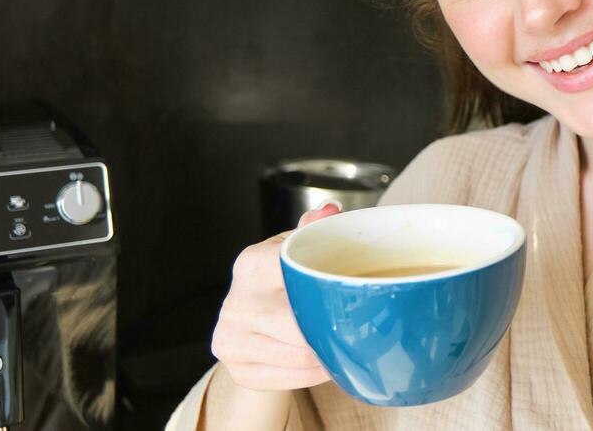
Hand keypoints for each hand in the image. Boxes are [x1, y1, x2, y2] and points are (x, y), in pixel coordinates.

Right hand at [210, 203, 340, 390]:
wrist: (250, 323)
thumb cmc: (281, 280)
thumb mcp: (295, 249)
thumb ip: (314, 229)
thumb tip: (331, 211)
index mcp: (251, 263)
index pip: (297, 276)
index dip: (330, 289)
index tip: (354, 296)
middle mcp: (236, 302)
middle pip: (300, 325)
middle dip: (332, 328)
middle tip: (360, 328)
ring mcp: (232, 339)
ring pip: (299, 356)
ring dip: (328, 354)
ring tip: (345, 344)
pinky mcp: (238, 371)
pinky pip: (290, 380)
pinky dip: (315, 374)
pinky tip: (326, 362)